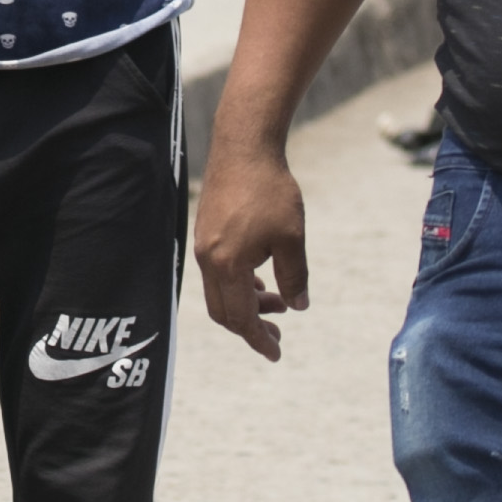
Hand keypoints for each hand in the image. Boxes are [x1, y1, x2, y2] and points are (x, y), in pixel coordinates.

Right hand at [191, 145, 310, 360]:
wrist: (244, 148)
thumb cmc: (270, 191)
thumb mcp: (291, 239)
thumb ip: (294, 277)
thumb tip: (297, 307)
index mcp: (227, 265)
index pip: (240, 317)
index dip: (258, 339)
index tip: (276, 353)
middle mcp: (209, 259)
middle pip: (224, 311)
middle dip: (250, 327)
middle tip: (278, 335)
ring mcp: (204, 246)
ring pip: (219, 292)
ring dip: (246, 304)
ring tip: (278, 302)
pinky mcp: (206, 233)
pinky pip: (217, 273)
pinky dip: (237, 284)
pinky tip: (261, 278)